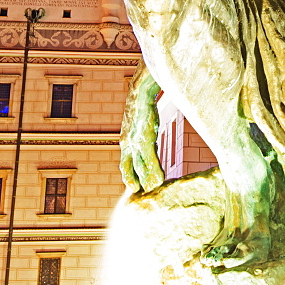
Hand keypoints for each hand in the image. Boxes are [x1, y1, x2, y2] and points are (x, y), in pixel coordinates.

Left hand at [119, 60, 164, 192]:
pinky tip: (159, 181)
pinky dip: (154, 171)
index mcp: (125, 137)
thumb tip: (148, 130)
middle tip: (139, 195)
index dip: (128, 173)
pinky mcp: (143, 138)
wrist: (140, 89)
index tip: (134, 186)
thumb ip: (144, 128)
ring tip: (152, 192)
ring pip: (139, 166)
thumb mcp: (140, 118)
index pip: (125, 161)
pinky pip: (149, 159)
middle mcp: (126, 142)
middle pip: (128, 167)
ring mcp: (133, 141)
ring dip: (146, 180)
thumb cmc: (142, 100)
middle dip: (132, 181)